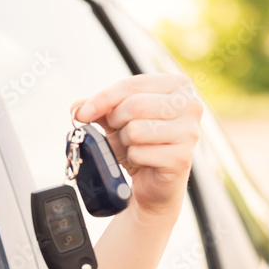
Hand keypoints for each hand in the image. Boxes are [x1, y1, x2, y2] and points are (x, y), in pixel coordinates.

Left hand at [74, 73, 202, 218]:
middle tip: (120, 134)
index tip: (82, 113)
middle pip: (134, 106)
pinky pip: (139, 153)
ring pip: (135, 130)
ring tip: (134, 148)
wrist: (155, 183)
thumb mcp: (118, 120)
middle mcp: (190, 105)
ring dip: (125, 143)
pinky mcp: (182, 157)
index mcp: (178, 86)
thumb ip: (99, 108)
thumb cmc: (141, 145)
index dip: (102, 98)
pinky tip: (142, 162)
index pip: (132, 85)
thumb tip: (77, 107)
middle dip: (116, 123)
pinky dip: (132, 159)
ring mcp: (189, 132)